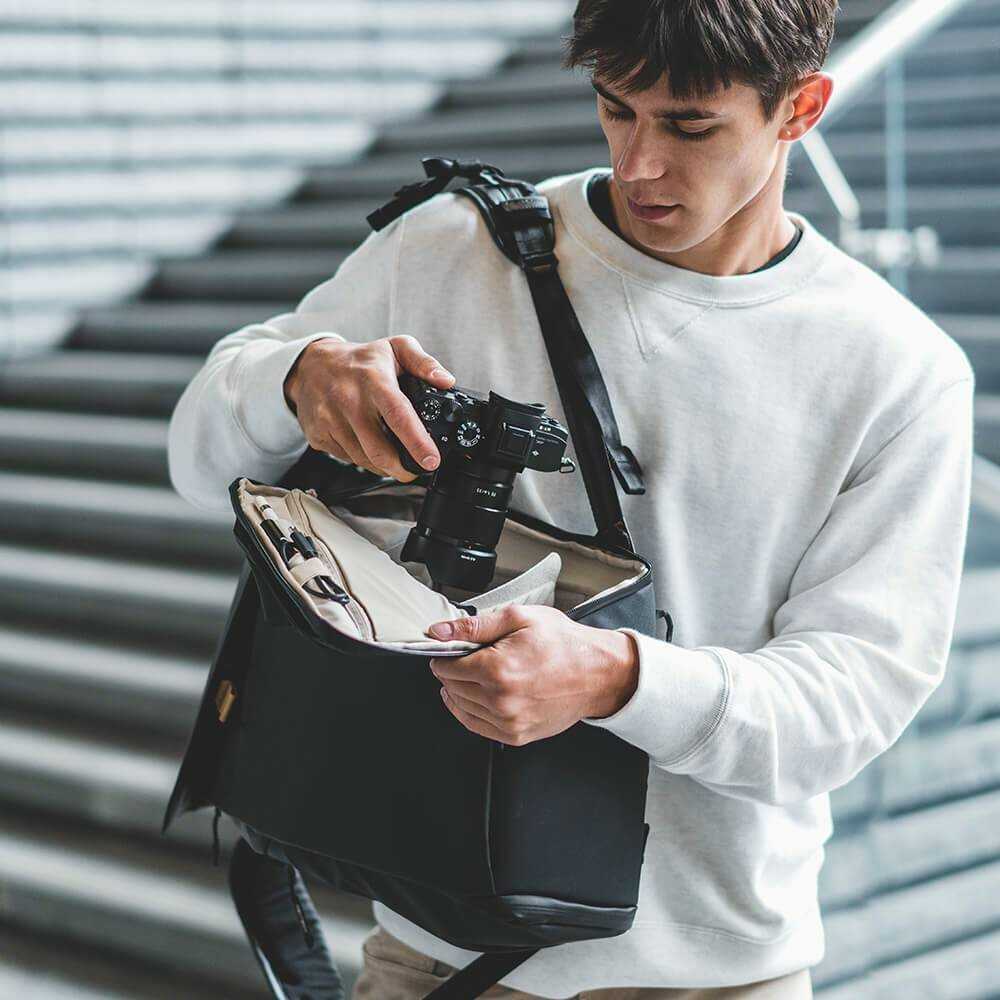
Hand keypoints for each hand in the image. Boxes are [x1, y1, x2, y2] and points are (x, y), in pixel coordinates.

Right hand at [283, 335, 454, 481]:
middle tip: (416, 470)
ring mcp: (330, 419)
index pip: (398, 415)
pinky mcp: (318, 435)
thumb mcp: (395, 348)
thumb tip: (446, 380)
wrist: (310, 365)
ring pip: (363, 459)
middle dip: (402, 469)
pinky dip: (363, 460)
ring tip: (394, 458)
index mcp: (373, 379)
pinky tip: (368, 446)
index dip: (417, 443)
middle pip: (379, 449)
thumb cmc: (358, 360)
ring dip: (383, 466)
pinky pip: (347, 458)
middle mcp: (349, 400)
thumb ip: (423, 362)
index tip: (431, 461)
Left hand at [426, 605, 638, 745]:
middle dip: (453, 672)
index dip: (445, 656)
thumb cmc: (563, 643)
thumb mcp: (519, 618)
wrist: (597, 673)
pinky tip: (479, 696)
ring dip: (460, 691)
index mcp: (498, 669)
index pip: (445, 668)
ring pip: (461, 708)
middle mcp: (500, 700)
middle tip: (470, 658)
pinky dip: (470, 711)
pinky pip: (476, 726)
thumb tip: (439, 631)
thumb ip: (474, 626)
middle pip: (451, 688)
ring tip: (477, 675)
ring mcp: (508, 721)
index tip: (452, 650)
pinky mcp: (516, 735)